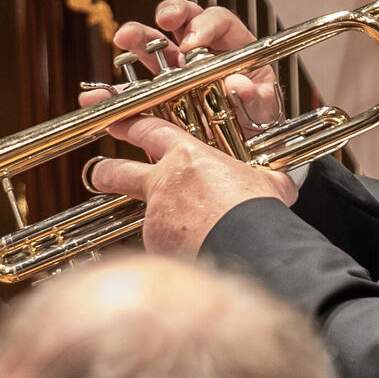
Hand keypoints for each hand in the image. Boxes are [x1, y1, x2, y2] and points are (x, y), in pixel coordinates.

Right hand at [82, 0, 280, 127]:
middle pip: (182, 20)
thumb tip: (237, 83)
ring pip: (153, 45)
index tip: (193, 42)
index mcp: (232, 47)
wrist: (241, 153)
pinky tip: (97, 95)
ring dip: (136, 38)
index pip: (218, 21)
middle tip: (162, 21)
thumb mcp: (263, 112)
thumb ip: (254, 97)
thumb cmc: (257, 123)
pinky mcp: (156, 96)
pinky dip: (113, 93)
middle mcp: (200, 52)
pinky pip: (132, 89)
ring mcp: (175, 71)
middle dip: (170, 14)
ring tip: (122, 39)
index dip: (205, 25)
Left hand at [83, 113, 297, 256]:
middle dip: (104, 171)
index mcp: (188, 157)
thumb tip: (280, 185)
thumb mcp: (267, 185)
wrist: (247, 245)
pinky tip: (189, 255)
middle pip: (117, 171)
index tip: (115, 122)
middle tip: (98, 172)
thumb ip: (263, 179)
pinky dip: (171, 250)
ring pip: (138, 216)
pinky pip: (158, 247)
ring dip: (145, 221)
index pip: (150, 131)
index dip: (130, 125)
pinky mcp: (155, 246)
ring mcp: (155, 216)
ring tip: (158, 231)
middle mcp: (163, 184)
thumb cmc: (257, 210)